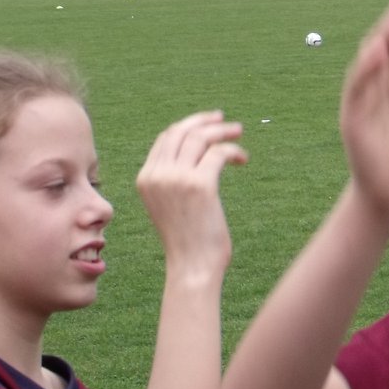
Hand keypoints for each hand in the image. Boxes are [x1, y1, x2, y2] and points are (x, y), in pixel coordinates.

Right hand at [135, 111, 244, 276]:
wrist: (192, 267)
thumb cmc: (187, 239)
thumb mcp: (170, 203)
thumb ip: (174, 178)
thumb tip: (198, 149)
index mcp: (145, 178)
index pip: (166, 138)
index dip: (188, 126)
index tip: (209, 123)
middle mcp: (157, 175)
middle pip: (181, 131)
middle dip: (205, 121)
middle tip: (226, 122)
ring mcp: (177, 178)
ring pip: (200, 137)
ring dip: (223, 132)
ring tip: (238, 134)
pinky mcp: (200, 184)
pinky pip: (219, 153)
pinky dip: (233, 151)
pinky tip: (242, 160)